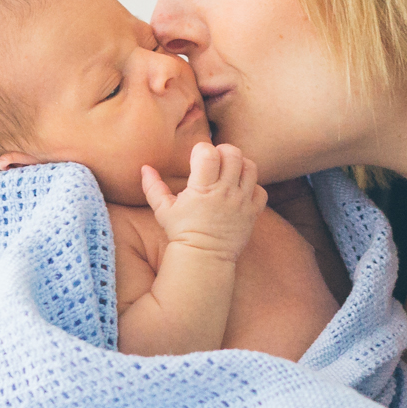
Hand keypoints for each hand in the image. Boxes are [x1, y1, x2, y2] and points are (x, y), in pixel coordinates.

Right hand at [140, 142, 265, 261]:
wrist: (203, 257)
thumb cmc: (181, 232)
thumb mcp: (163, 210)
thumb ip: (153, 187)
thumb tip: (145, 167)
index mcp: (202, 189)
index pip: (208, 153)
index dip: (202, 150)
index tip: (196, 159)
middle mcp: (225, 192)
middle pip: (233, 154)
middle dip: (223, 152)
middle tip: (214, 162)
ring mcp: (241, 202)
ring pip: (250, 167)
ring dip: (239, 165)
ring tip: (228, 173)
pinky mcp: (252, 213)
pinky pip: (261, 190)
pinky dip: (252, 187)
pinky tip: (240, 191)